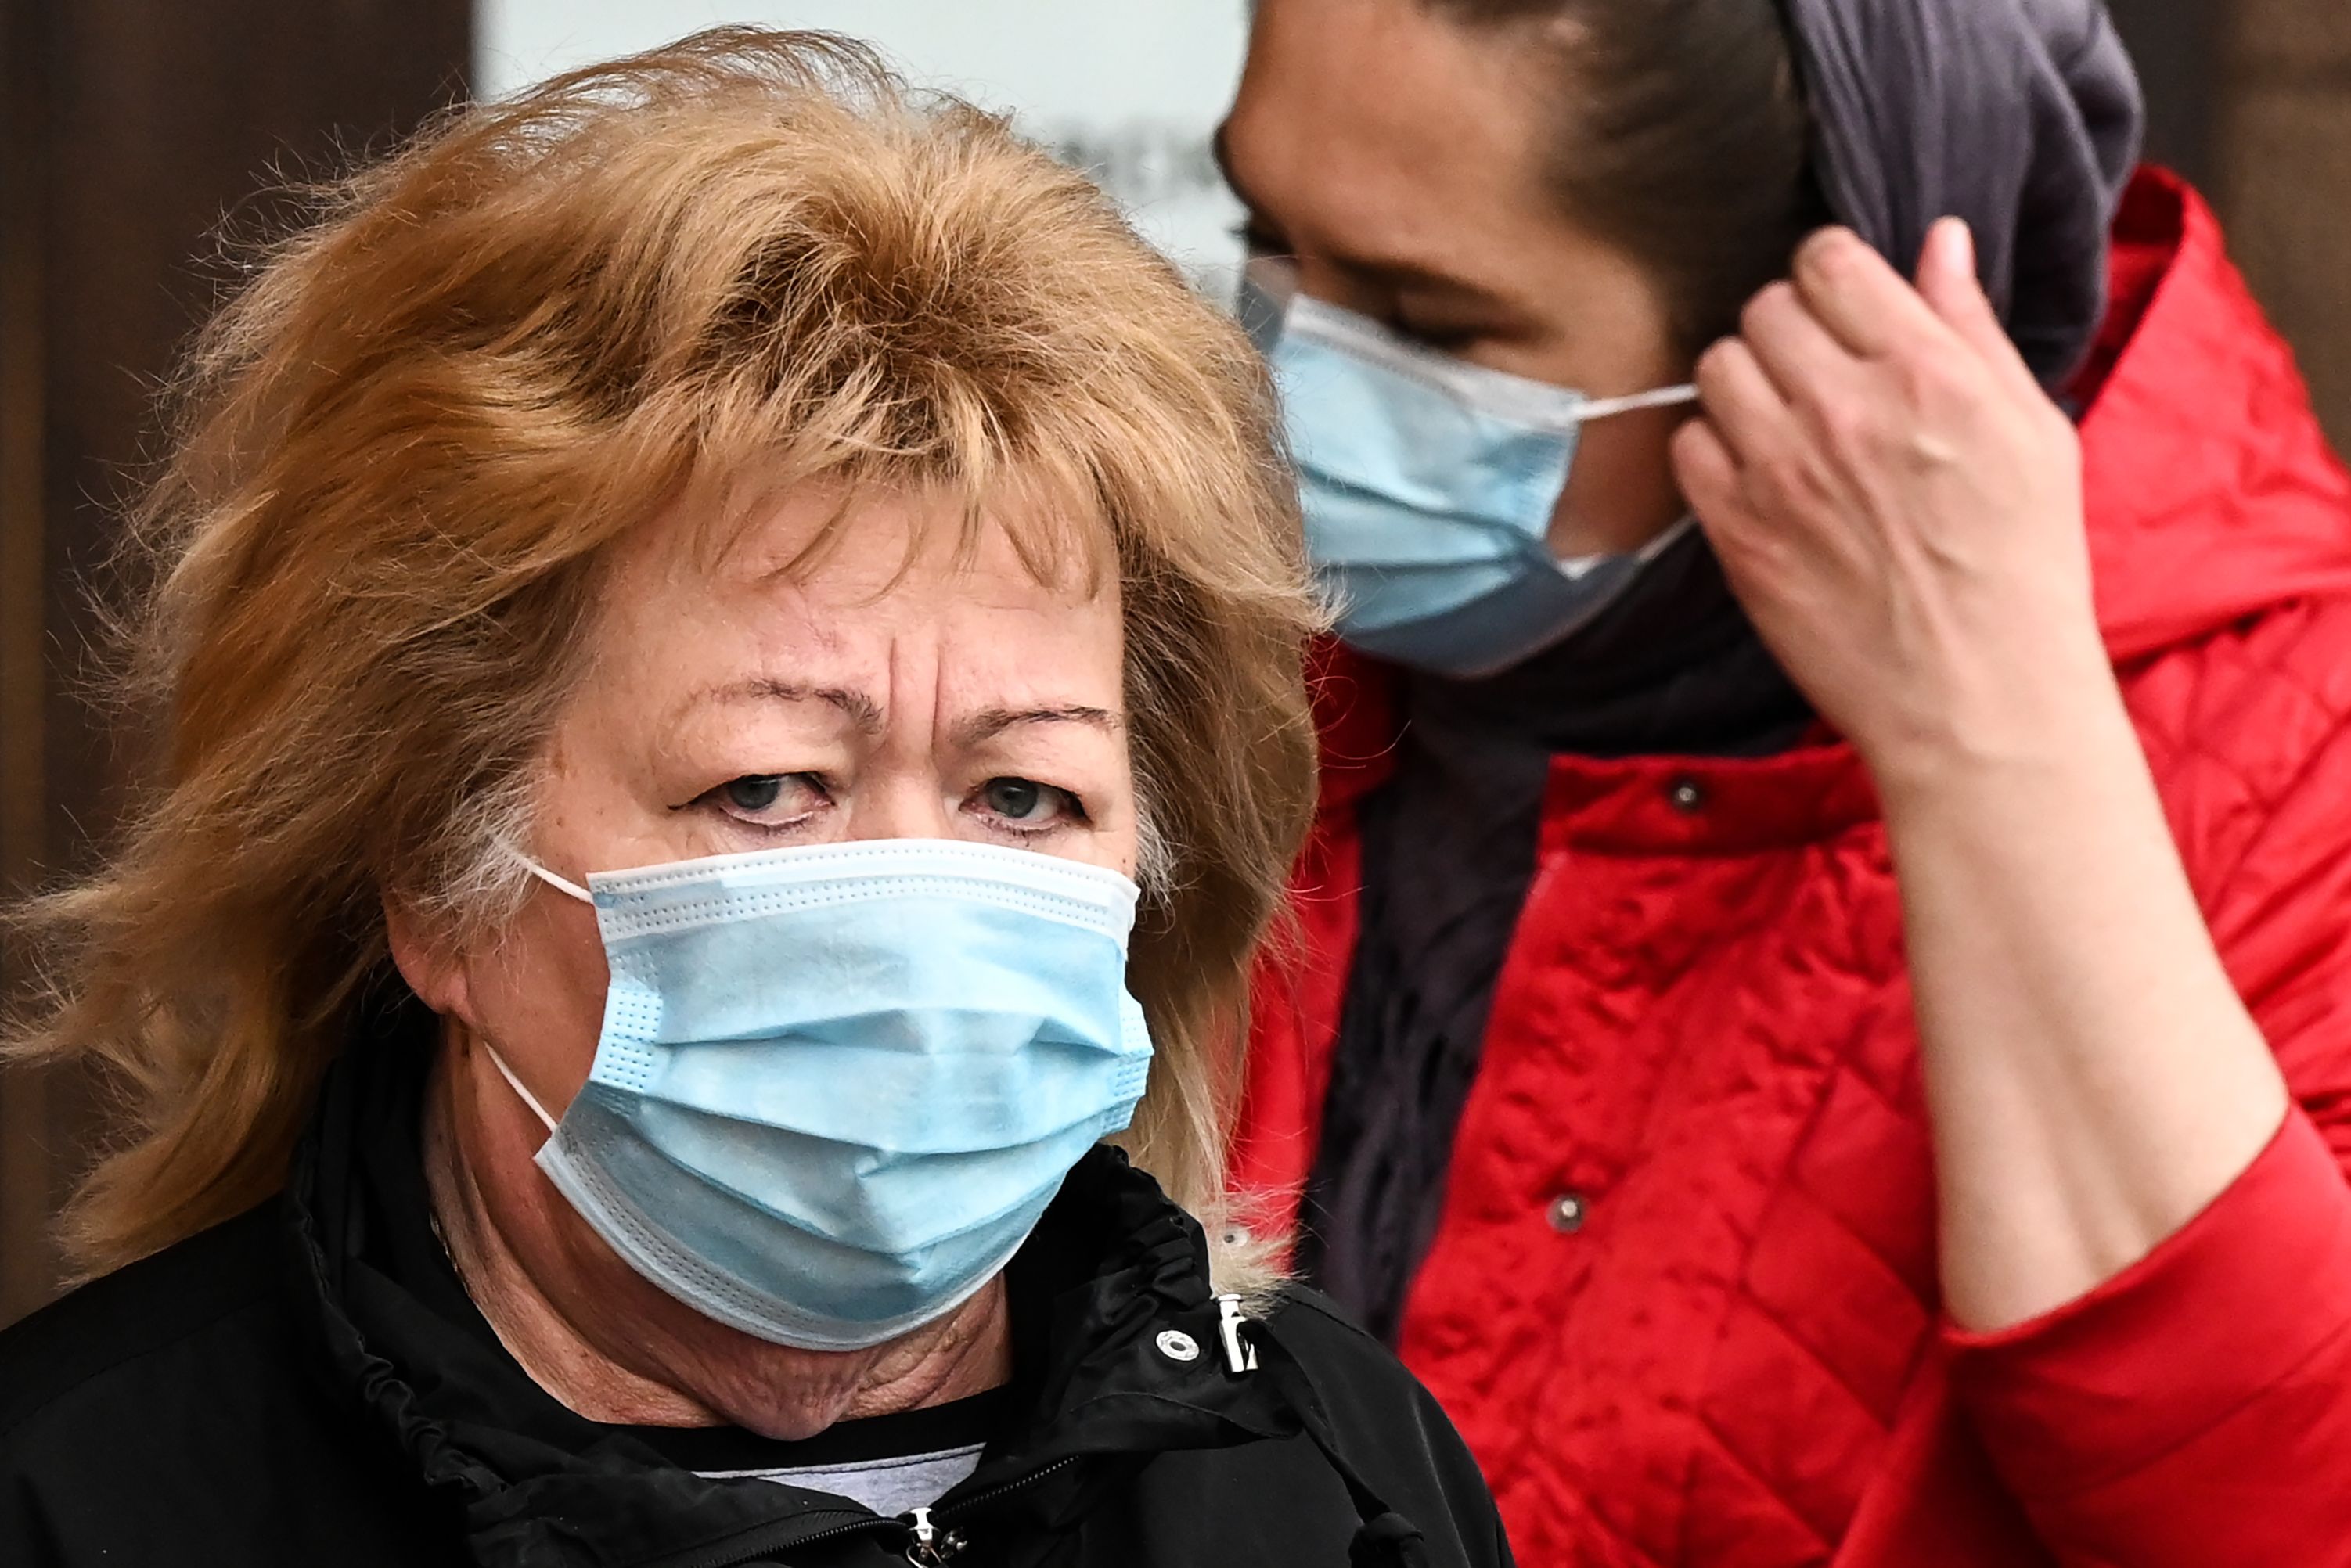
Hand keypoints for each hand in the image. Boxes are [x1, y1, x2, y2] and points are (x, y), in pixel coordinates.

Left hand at [1672, 220, 2111, 797]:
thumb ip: (1970, 327)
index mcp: (1926, 370)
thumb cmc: (2021, 563)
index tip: (1840, 308)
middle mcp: (1845, 408)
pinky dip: (1712, 451)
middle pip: (1763, 308)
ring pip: (1716, 367)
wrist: (1977, 693)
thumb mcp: (2029, 429)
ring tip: (1784, 424)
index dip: (1829, 275)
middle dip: (1787, 330)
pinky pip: (1687, 446)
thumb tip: (1940, 240)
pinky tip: (1756, 476)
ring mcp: (1781, 470)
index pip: (1828, 260)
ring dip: (1745, 384)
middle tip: (1816, 375)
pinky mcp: (1737, 530)